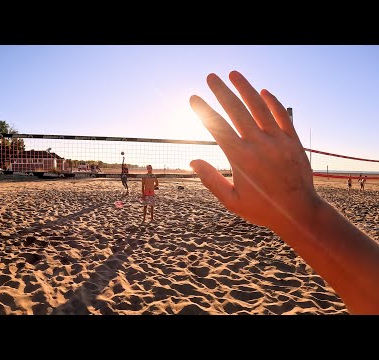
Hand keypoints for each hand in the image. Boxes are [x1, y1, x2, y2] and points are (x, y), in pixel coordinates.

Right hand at [189, 71, 322, 232]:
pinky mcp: (293, 141)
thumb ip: (211, 180)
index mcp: (240, 158)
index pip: (217, 127)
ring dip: (245, 88)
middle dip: (221, 91)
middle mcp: (258, 145)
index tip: (194, 98)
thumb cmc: (262, 209)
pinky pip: (282, 115)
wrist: (299, 213)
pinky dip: (272, 101)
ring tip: (233, 74)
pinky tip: (262, 91)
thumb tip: (192, 161)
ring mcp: (278, 141)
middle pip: (236, 110)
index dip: (203, 110)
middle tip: (211, 76)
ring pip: (259, 107)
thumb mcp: (231, 201)